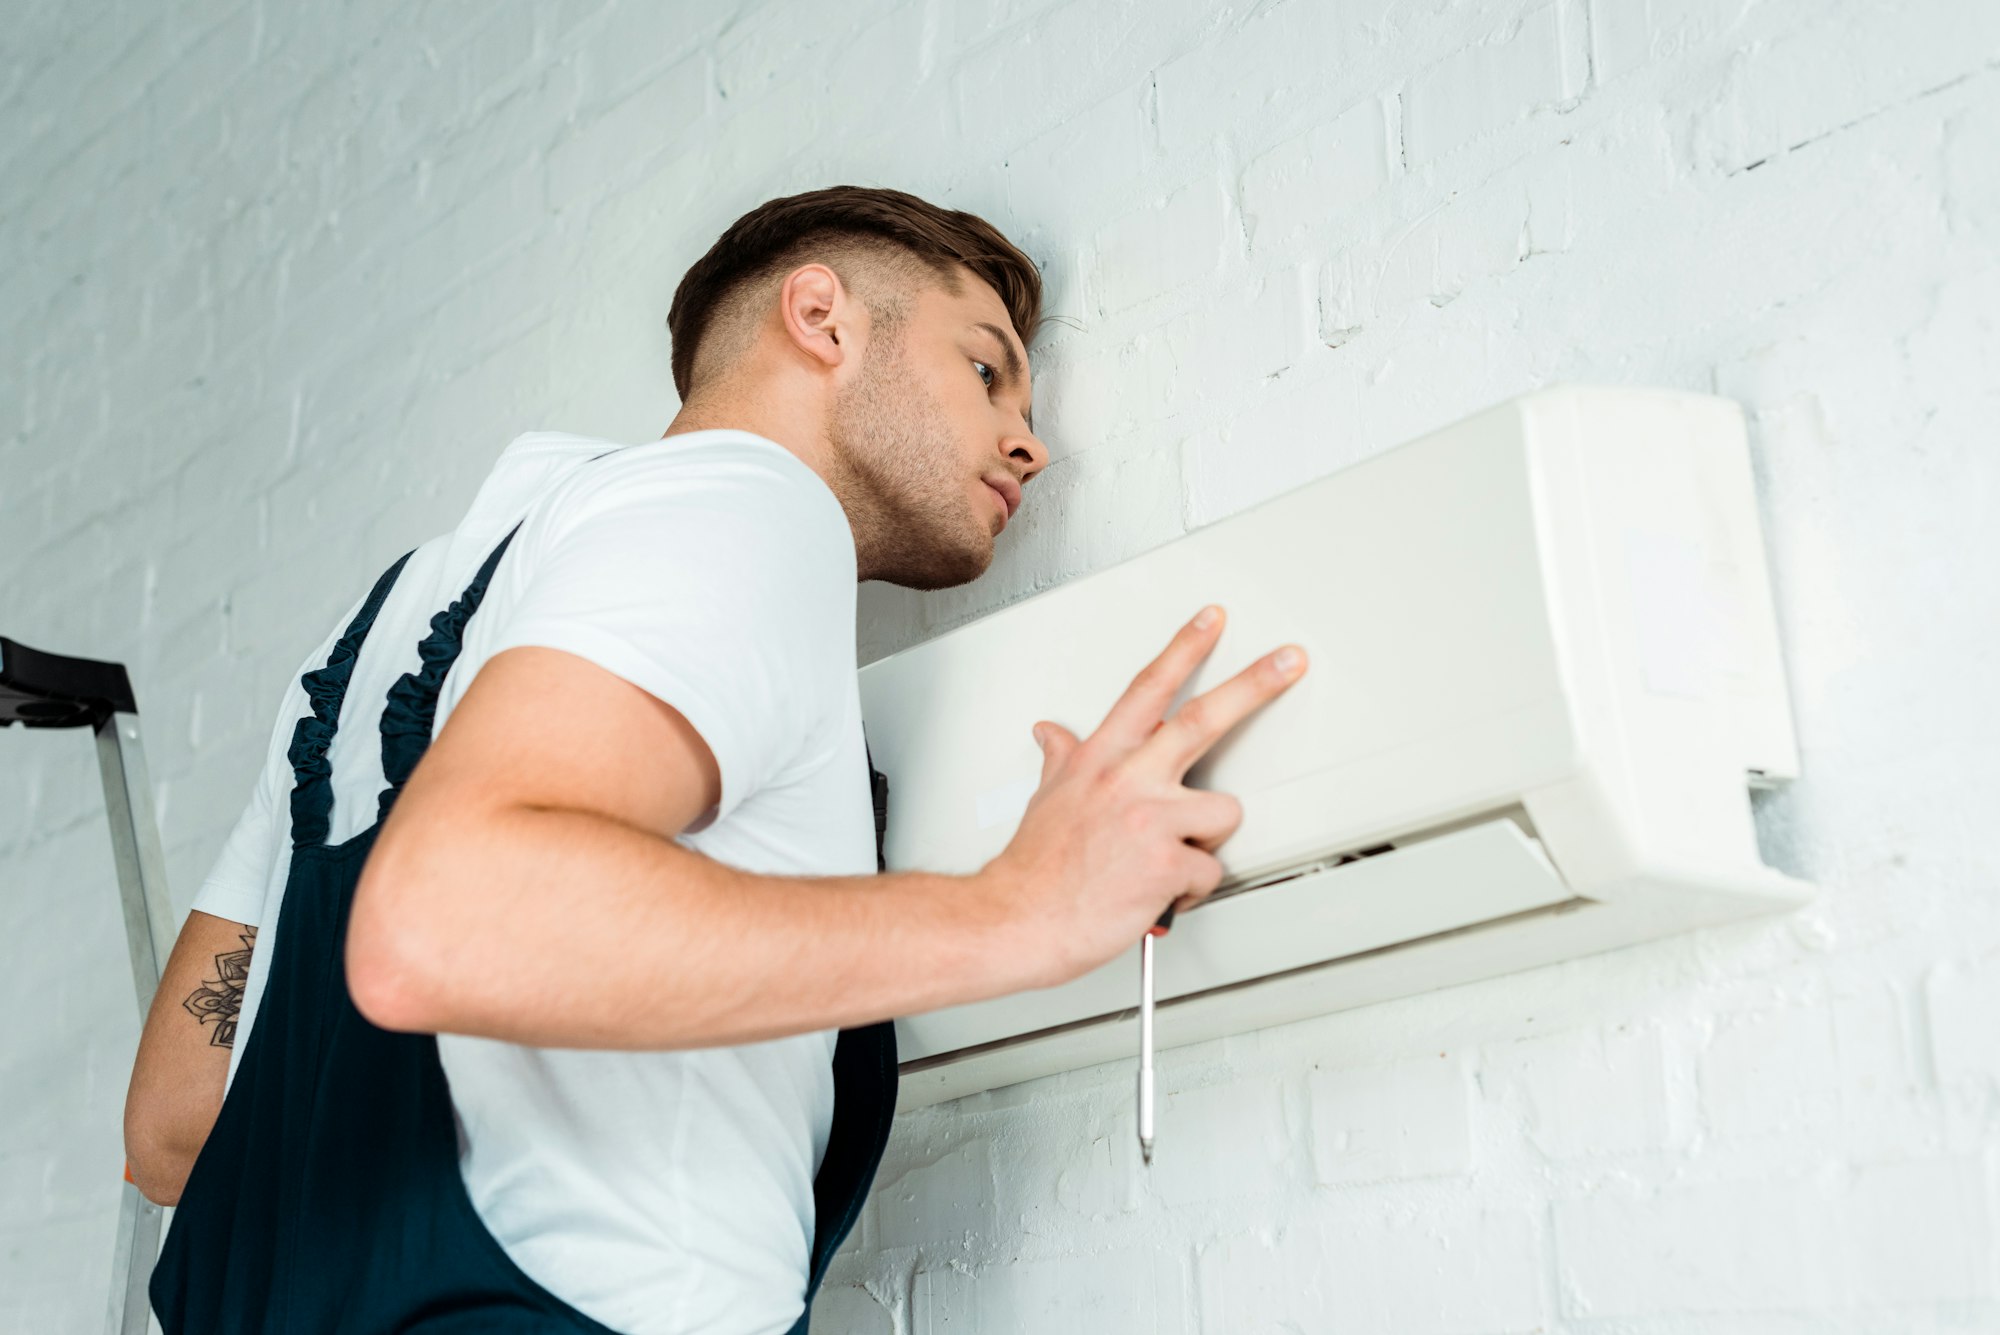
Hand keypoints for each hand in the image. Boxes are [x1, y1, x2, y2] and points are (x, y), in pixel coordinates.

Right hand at [980, 605, 1306, 989]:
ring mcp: (1148, 819)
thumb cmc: (1034, 868)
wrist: (1017, 919)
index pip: (1148, 689)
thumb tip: (1051, 734)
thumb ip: (1060, 759)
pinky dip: (1189, 890)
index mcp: (1099, 758)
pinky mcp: (1166, 864)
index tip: (1212, 621)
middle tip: (1288, 661)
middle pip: (1203, 719)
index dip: (1184, 649)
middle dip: (1254, 685)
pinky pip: (1210, 870)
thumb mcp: (1045, 797)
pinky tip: (1159, 893)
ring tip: (1166, 859)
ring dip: (1204, 841)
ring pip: (1223, 812)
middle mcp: (1126, 780)